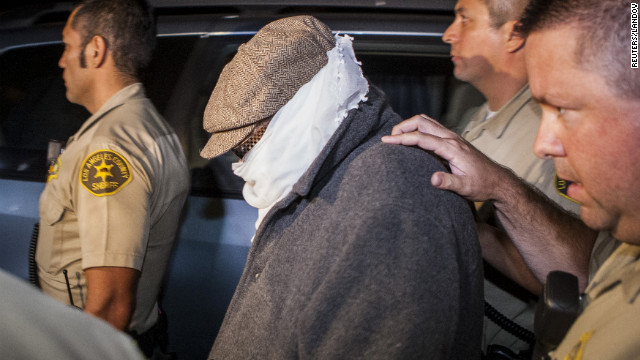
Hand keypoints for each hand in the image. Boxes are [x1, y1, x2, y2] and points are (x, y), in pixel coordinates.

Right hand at [381, 114, 514, 201]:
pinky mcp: (453, 140)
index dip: (402, 138)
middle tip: (389, 138)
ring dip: (410, 125)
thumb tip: (433, 179)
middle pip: (422, 122)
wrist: (498, 182)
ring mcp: (453, 137)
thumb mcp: (466, 188)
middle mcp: (451, 138)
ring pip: (427, 121)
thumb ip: (449, 183)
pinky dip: (418, 128)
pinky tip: (411, 138)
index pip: (422, 138)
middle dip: (403, 127)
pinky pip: (432, 127)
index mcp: (452, 148)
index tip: (386, 141)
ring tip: (396, 137)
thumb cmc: (482, 185)